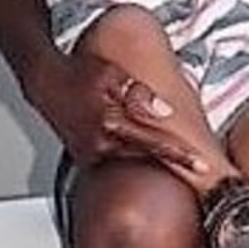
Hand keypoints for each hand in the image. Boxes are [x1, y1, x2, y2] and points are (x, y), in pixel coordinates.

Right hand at [23, 46, 207, 172]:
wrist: (47, 82)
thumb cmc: (80, 73)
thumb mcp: (112, 74)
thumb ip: (138, 93)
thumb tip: (165, 110)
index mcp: (111, 123)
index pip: (153, 144)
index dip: (180, 156)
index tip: (201, 165)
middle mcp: (101, 144)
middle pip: (147, 161)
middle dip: (174, 168)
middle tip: (201, 174)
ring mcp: (93, 154)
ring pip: (133, 165)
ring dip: (156, 168)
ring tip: (182, 173)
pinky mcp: (87, 157)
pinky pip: (116, 164)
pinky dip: (135, 165)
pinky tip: (148, 163)